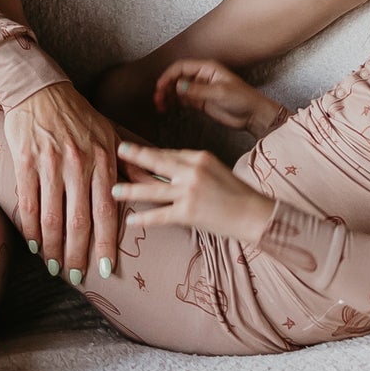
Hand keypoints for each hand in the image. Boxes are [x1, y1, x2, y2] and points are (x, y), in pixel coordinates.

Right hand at [2, 82, 121, 283]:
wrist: (39, 89)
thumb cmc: (78, 114)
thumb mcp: (111, 133)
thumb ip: (132, 161)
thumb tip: (157, 183)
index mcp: (103, 159)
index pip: (107, 212)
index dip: (105, 244)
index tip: (105, 270)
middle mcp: (79, 163)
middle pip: (79, 220)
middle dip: (78, 254)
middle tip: (77, 277)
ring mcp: (51, 163)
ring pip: (52, 216)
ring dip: (53, 247)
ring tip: (54, 267)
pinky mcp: (25, 161)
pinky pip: (28, 202)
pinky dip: (30, 228)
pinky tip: (33, 245)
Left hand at [113, 143, 275, 246]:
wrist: (254, 215)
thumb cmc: (237, 193)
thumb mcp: (215, 170)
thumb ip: (192, 168)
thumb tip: (167, 170)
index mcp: (200, 157)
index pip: (168, 154)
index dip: (148, 154)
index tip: (132, 150)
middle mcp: (192, 172)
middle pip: (157, 164)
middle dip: (135, 158)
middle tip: (118, 152)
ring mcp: (189, 192)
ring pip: (152, 191)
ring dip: (131, 191)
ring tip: (114, 191)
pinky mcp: (188, 213)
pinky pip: (161, 216)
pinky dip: (145, 219)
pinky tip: (131, 220)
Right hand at [155, 57, 285, 144]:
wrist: (253, 115)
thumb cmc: (243, 99)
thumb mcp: (220, 93)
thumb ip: (198, 90)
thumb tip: (179, 86)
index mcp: (207, 68)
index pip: (181, 67)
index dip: (168, 76)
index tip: (160, 87)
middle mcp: (202, 77)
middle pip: (177, 78)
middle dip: (165, 87)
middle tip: (158, 99)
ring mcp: (200, 90)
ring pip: (178, 89)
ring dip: (168, 96)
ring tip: (161, 106)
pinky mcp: (201, 102)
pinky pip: (183, 100)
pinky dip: (174, 103)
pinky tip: (168, 109)